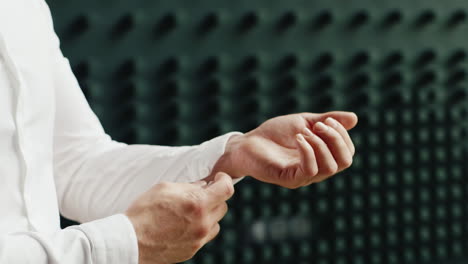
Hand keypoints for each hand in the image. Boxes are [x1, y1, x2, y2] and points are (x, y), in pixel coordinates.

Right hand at [125, 172, 233, 263]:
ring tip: (192, 211)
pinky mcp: (193, 250)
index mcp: (197, 203)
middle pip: (223, 206)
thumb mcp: (165, 188)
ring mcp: (199, 238)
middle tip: (201, 194)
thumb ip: (188, 185)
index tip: (218, 178)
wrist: (131, 241)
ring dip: (209, 214)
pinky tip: (185, 224)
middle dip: (215, 197)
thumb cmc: (144, 211)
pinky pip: (206, 236)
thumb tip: (202, 185)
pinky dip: (201, 228)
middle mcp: (203, 222)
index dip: (224, 180)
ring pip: (216, 222)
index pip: (226, 189)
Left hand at [210, 112, 357, 188]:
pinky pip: (310, 170)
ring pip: (330, 167)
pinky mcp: (289, 179)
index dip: (343, 135)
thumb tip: (355, 118)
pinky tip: (298, 138)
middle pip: (345, 162)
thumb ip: (327, 121)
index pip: (347, 153)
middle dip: (337, 139)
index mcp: (322, 157)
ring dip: (322, 144)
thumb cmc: (274, 134)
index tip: (327, 120)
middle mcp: (316, 170)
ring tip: (305, 131)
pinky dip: (309, 150)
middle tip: (321, 125)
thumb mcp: (304, 122)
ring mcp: (303, 177)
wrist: (246, 143)